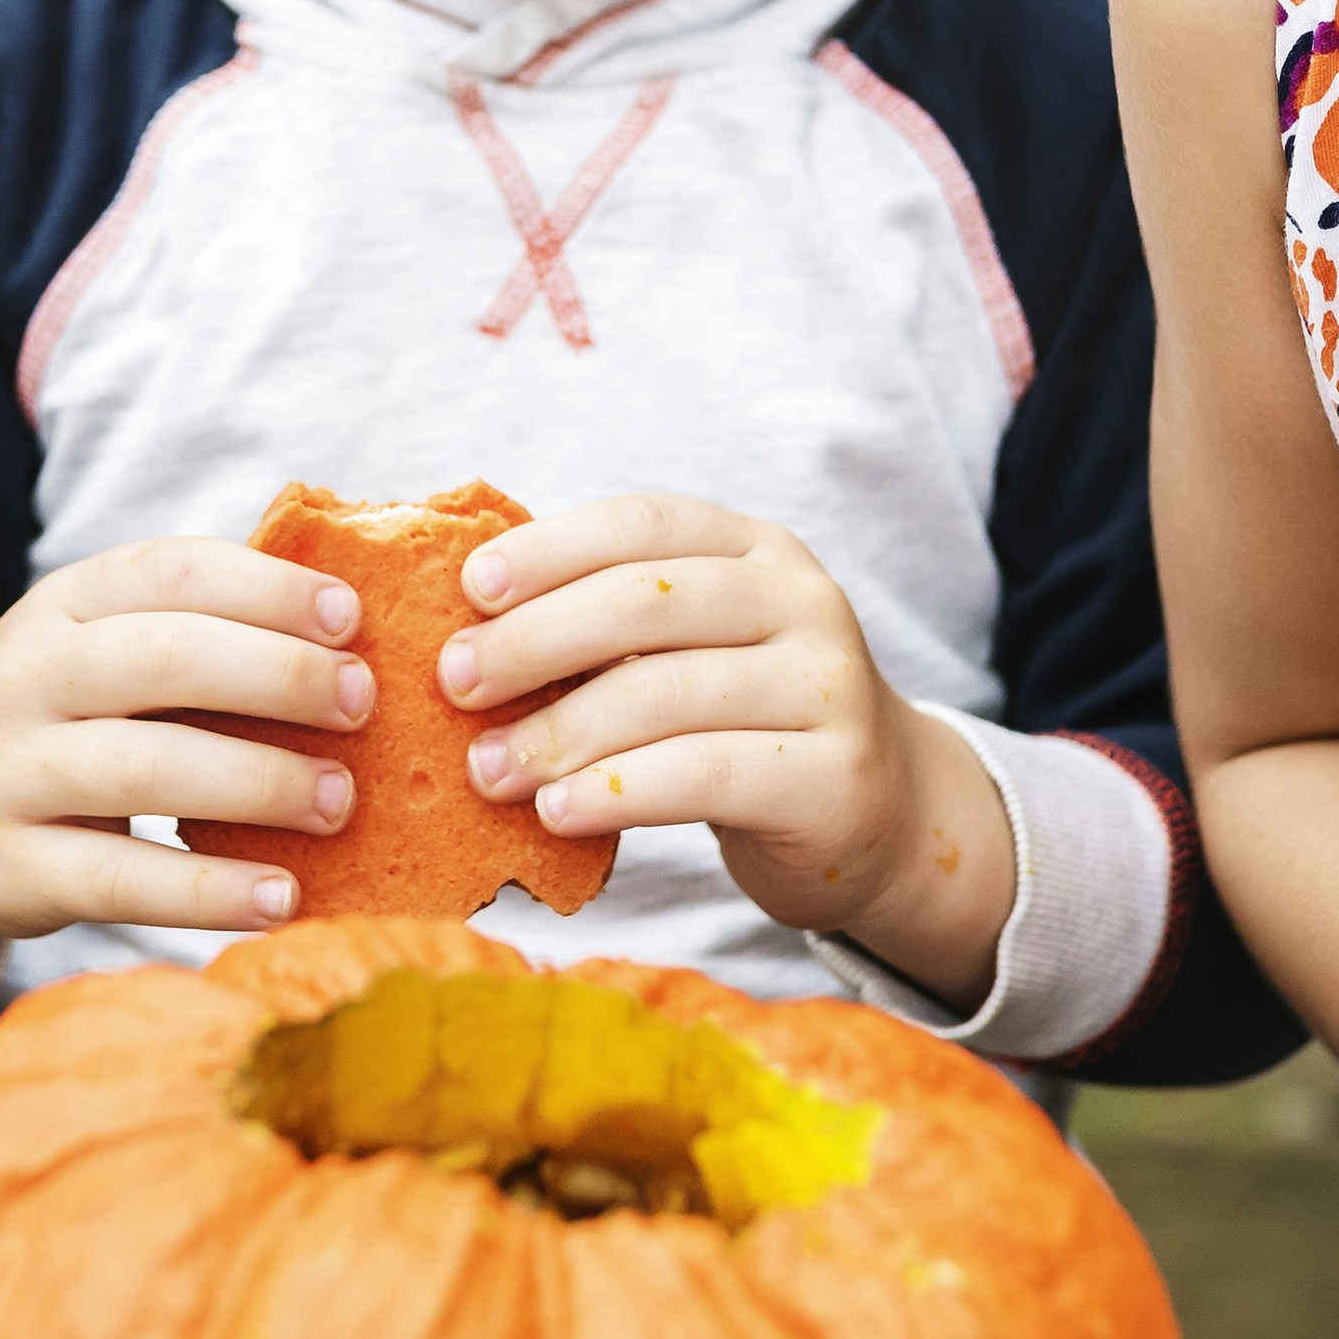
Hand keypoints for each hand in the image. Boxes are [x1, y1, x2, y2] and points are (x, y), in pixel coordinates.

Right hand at [0, 537, 372, 1013]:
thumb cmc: (61, 712)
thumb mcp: (100, 644)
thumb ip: (200, 627)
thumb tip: (358, 628)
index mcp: (66, 603)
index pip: (174, 571)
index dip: (270, 589)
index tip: (352, 617)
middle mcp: (29, 677)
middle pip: (166, 660)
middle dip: (280, 677)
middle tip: (363, 705)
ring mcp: (11, 774)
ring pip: (146, 769)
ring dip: (260, 782)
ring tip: (340, 801)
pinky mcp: (10, 869)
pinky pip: (122, 881)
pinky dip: (210, 892)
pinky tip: (285, 897)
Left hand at [438, 495, 1013, 1004]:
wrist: (881, 814)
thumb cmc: (748, 724)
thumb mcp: (696, 648)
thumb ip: (613, 623)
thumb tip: (465, 627)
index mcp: (758, 549)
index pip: (644, 524)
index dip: (550, 549)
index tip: (469, 591)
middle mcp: (803, 601)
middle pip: (646, 600)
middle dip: (535, 641)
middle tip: (457, 685)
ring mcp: (827, 686)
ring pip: (667, 693)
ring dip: (559, 733)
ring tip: (489, 770)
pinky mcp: (833, 776)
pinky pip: (703, 774)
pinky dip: (615, 792)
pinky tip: (557, 812)